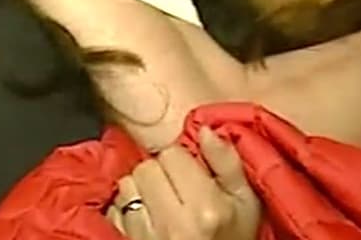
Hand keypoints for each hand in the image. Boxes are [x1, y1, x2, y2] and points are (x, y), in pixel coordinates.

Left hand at [106, 127, 259, 239]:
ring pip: (127, 185)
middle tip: (176, 189)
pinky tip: (146, 217)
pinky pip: (114, 210)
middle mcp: (173, 223)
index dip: (182, 160)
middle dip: (159, 172)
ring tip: (160, 202)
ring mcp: (147, 237)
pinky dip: (126, 208)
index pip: (171, 153)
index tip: (192, 175)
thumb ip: (227, 163)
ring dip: (140, 188)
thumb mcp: (246, 202)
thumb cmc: (234, 237)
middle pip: (146, 167)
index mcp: (206, 208)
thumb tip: (205, 130)